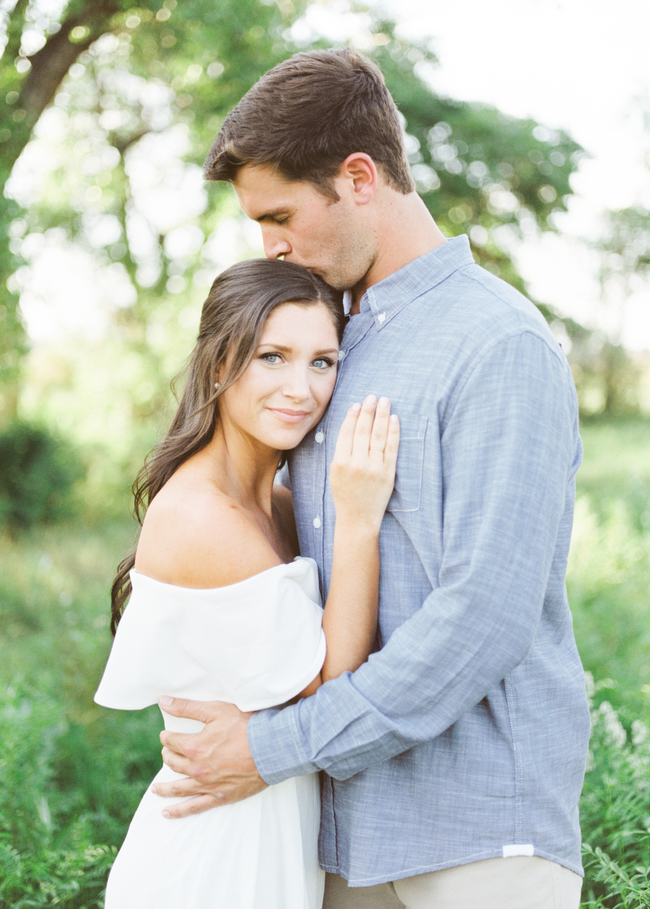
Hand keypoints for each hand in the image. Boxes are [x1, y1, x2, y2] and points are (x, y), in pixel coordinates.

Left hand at [153, 697, 267, 817]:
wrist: (271, 748)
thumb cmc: (246, 725)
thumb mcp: (216, 710)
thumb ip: (187, 707)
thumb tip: (163, 702)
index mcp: (194, 747)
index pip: (171, 741)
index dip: (167, 736)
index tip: (168, 734)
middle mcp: (197, 768)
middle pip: (174, 763)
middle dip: (168, 755)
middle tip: (169, 752)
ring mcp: (208, 785)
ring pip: (179, 788)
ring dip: (165, 788)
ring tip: (156, 790)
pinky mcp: (220, 796)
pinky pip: (195, 806)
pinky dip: (179, 811)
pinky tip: (168, 812)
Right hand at [330, 395, 399, 530]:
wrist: (358, 518)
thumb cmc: (344, 494)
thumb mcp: (334, 473)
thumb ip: (341, 452)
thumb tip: (351, 426)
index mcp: (340, 462)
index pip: (347, 433)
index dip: (353, 416)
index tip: (357, 404)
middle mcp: (357, 464)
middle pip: (363, 431)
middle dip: (368, 411)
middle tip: (372, 396)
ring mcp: (374, 468)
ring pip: (378, 436)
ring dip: (382, 416)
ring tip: (384, 402)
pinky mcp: (388, 473)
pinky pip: (392, 448)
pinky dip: (393, 432)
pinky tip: (394, 419)